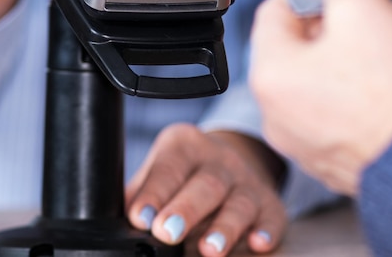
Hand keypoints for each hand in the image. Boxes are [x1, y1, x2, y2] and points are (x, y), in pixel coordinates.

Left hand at [126, 123, 286, 255]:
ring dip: (225, 227)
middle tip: (166, 232)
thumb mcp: (159, 172)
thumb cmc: (182, 175)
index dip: (154, 193)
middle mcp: (218, 158)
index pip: (168, 167)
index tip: (140, 217)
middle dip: (186, 209)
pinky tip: (258, 243)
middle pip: (205, 183)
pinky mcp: (269, 203)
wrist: (225, 163)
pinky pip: (271, 216)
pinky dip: (266, 230)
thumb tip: (120, 223)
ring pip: (238, 201)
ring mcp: (246, 180)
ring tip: (209, 249)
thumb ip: (142, 194)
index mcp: (184, 145)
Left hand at [250, 0, 391, 194]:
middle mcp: (282, 112)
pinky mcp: (342, 153)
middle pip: (309, 41)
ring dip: (369, 41)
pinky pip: (349, 101)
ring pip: (334, 70)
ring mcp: (311, 137)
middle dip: (352, 13)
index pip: (274, 12)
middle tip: (380, 0)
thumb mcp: (363, 9)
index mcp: (271, 77)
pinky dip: (373, 77)